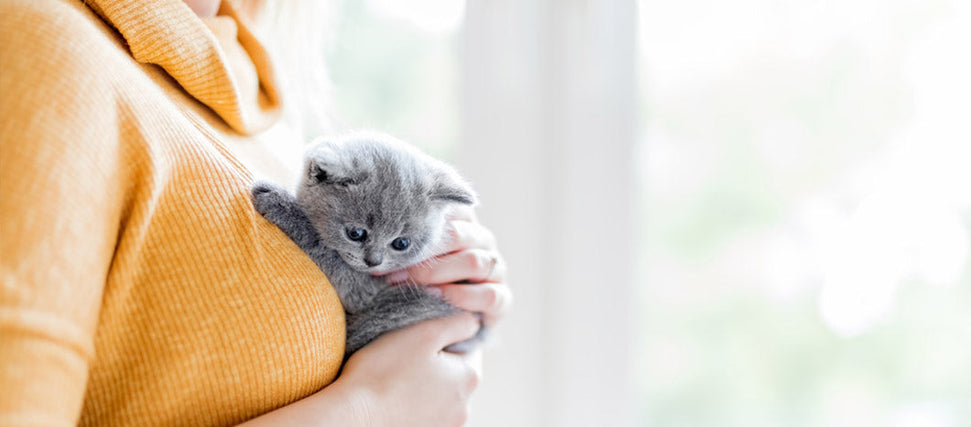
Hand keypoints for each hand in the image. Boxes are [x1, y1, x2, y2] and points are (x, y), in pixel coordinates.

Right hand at [336, 313, 481, 426]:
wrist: (353, 416)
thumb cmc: (384, 370)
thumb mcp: (424, 332)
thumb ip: (457, 322)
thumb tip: (474, 322)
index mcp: (470, 377)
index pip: (468, 346)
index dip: (443, 337)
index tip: (418, 339)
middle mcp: (465, 407)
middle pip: (455, 373)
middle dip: (436, 363)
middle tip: (404, 357)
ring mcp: (447, 425)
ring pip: (440, 394)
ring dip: (425, 385)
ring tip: (397, 379)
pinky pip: (427, 412)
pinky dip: (415, 404)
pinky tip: (395, 398)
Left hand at [384, 206, 512, 327]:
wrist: (435, 326)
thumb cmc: (415, 283)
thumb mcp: (405, 259)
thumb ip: (398, 243)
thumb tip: (370, 231)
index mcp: (462, 223)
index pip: (450, 209)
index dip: (420, 221)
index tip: (389, 235)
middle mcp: (482, 243)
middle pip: (461, 235)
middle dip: (425, 250)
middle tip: (394, 265)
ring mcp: (495, 270)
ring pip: (476, 262)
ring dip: (441, 272)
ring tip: (414, 283)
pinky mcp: (501, 300)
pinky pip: (489, 294)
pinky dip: (463, 296)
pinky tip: (441, 299)